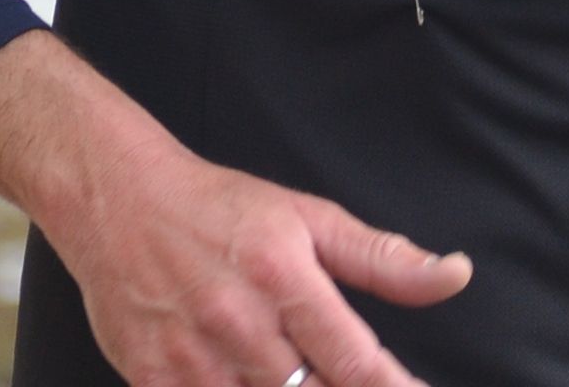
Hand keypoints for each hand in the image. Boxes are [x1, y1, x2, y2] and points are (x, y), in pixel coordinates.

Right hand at [48, 147, 470, 386]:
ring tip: (299, 378)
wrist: (114, 199)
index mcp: (283, 278)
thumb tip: (454, 277)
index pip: (356, 362)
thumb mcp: (308, 218)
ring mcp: (191, 361)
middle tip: (360, 385)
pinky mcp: (152, 381)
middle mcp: (239, 324)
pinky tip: (250, 383)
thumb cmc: (217, 209)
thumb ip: (382, 260)